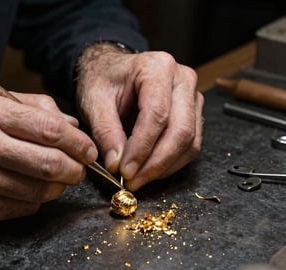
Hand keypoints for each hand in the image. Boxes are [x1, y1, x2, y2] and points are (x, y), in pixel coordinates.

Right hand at [0, 92, 96, 225]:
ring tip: (56, 178)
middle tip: (79, 168)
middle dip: (75, 169)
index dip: (79, 143)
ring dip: (58, 187)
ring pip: (42, 191)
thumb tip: (73, 126)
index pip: (51, 130)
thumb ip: (35, 108)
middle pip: (51, 164)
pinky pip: (25, 208)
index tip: (89, 150)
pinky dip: (37, 200)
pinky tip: (29, 188)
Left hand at [76, 43, 203, 190]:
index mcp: (157, 68)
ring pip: (190, 142)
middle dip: (156, 163)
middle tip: (133, 181)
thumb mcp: (94, 102)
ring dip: (165, 167)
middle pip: (180, 131)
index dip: (142, 148)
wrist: (111, 71)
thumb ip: (106, 132)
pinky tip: (150, 170)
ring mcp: (191, 97)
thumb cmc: (103, 81)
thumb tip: (117, 164)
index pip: (157, 115)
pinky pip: (190, 145)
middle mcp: (182, 80)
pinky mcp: (193, 113)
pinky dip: (171, 163)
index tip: (125, 171)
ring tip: (138, 178)